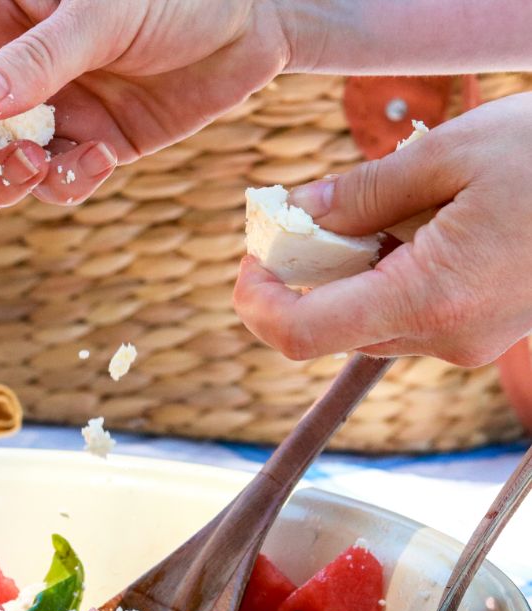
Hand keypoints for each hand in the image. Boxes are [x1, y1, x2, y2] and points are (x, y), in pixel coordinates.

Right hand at [0, 0, 289, 205]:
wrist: (252, 24)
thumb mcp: (101, 12)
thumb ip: (36, 58)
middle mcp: (8, 66)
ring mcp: (45, 110)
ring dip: (3, 180)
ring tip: (39, 164)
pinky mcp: (85, 146)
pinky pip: (52, 183)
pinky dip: (65, 184)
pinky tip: (99, 160)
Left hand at [233, 92, 531, 366]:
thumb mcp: (449, 154)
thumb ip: (360, 192)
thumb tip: (295, 214)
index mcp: (431, 298)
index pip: (300, 335)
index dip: (256, 300)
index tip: (251, 255)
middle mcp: (444, 336)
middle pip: (326, 328)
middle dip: (296, 276)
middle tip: (296, 215)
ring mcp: (463, 339)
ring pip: (363, 320)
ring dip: (340, 273)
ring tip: (361, 210)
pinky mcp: (476, 329)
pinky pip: (402, 312)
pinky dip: (380, 274)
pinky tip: (403, 227)